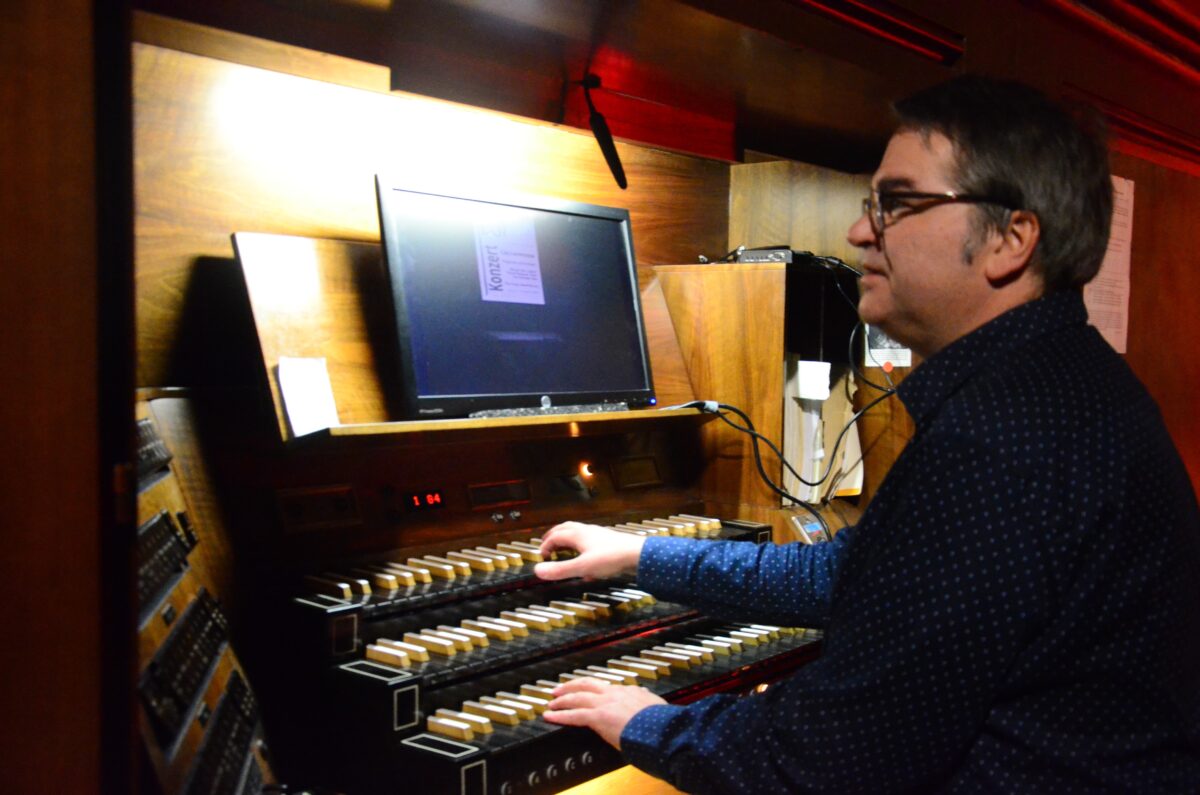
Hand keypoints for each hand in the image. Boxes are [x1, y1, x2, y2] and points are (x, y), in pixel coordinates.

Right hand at [534, 522, 645, 580]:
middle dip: (554, 537)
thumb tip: (538, 571)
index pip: (555, 536)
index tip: (541, 556)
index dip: (545, 546)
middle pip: (565, 529)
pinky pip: (590, 541)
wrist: (638, 554)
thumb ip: (560, 570)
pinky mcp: (608, 542)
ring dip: (568, 540)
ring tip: (564, 550)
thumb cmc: (612, 558)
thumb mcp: (582, 567)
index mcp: (577, 535)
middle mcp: (587, 532)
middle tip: (547, 545)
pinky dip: (582, 548)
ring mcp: (598, 535)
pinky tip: (587, 562)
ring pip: (578, 534)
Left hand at [543, 677, 665, 748]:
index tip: (584, 689)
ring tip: (551, 704)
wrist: (663, 730)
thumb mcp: (656, 706)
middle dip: (570, 686)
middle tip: (558, 690)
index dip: (591, 688)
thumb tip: (647, 697)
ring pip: (577, 697)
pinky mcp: (598, 717)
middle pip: (586, 684)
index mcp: (628, 691)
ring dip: (561, 700)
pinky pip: (574, 715)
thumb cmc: (662, 723)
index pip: (605, 686)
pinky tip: (550, 716)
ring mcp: (605, 704)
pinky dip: (560, 715)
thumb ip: (647, 701)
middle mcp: (614, 693)